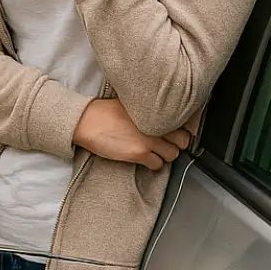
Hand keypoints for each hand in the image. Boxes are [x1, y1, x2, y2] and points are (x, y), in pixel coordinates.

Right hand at [73, 99, 191, 170]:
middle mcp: (156, 126)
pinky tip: (146, 159)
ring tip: (155, 153)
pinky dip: (154, 164)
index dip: (181, 130)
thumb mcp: (131, 104)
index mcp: (155, 111)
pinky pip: (157, 165)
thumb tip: (158, 116)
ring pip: (172, 155)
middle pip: (182, 140)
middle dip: (176, 144)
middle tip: (167, 145)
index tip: (176, 133)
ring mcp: (148, 140)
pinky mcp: (138, 153)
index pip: (183, 123)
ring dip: (165, 155)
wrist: (87, 121)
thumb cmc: (104, 112)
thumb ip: (148, 110)